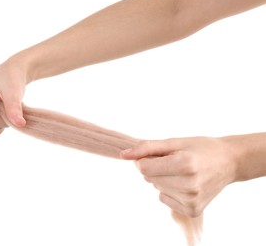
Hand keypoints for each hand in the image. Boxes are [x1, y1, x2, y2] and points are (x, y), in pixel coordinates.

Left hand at [121, 137, 237, 216]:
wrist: (229, 162)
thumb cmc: (200, 148)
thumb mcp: (174, 142)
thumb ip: (146, 147)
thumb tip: (123, 155)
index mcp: (185, 164)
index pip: (144, 168)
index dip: (145, 159)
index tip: (158, 154)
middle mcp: (189, 185)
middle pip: (149, 178)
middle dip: (156, 168)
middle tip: (177, 162)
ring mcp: (192, 200)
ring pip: (156, 188)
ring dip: (163, 179)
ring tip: (183, 172)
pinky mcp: (192, 210)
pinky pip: (163, 198)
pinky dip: (169, 190)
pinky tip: (185, 183)